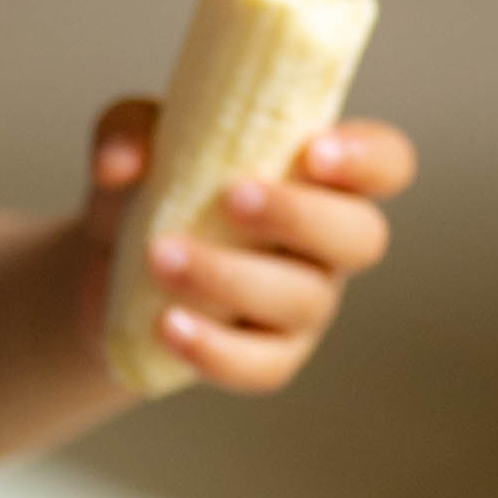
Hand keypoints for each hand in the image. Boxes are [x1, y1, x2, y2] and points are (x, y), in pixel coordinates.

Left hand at [81, 96, 419, 397]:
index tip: (314, 150)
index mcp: (319, 177)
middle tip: (231, 197)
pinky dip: (214, 349)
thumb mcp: (132, 141)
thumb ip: (128, 130)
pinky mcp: (267, 358)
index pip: (385, 163)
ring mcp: (304, 307)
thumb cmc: (151, 187)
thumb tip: (122, 164)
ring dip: (232, 277)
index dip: (368, 158)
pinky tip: (167, 325)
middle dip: (301, 216)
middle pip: (362, 237)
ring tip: (162, 256)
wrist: (112, 270)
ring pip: (302, 301)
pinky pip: (260, 366)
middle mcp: (326, 244)